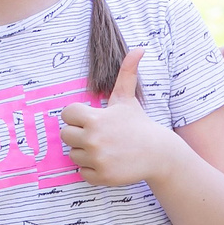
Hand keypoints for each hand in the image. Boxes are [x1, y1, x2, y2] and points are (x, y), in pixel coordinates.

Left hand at [62, 50, 172, 185]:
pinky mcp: (101, 176)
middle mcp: (93, 139)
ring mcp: (97, 159)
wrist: (158, 154)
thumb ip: (127, 73)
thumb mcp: (128, 99)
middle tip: (97, 135)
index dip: (77, 116)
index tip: (91, 119)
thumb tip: (140, 48)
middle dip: (79, 135)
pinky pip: (82, 172)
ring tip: (105, 148)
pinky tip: (107, 161)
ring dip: (85, 153)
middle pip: (66, 135)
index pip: (67, 114)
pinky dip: (92, 169)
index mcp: (96, 118)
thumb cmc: (139, 124)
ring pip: (73, 155)